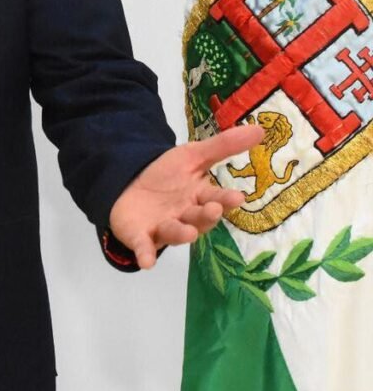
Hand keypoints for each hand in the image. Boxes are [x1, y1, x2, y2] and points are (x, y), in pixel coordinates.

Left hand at [108, 124, 264, 269]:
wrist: (129, 183)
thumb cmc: (167, 175)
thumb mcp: (192, 155)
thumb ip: (223, 146)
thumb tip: (260, 129)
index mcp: (199, 197)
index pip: (216, 198)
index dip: (225, 199)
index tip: (237, 197)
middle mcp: (185, 216)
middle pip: (198, 218)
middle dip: (206, 216)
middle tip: (213, 210)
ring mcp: (163, 227)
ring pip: (174, 232)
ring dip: (181, 234)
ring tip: (189, 232)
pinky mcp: (140, 237)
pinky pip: (144, 247)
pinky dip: (146, 254)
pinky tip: (147, 261)